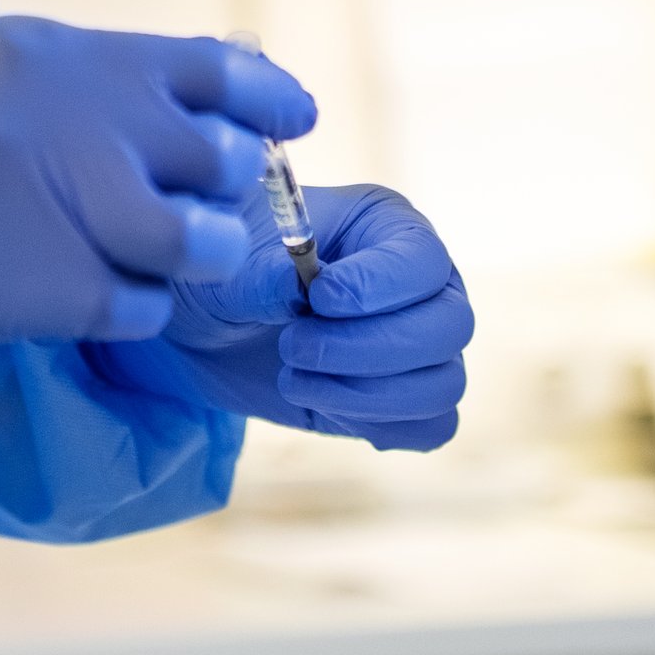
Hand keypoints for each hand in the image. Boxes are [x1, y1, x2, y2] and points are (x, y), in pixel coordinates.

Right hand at [0, 19, 303, 344]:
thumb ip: (64, 84)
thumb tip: (149, 114)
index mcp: (62, 52)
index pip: (212, 70)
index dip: (265, 103)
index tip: (289, 125)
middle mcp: (81, 114)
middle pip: (220, 158)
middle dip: (226, 192)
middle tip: (203, 215)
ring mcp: (64, 198)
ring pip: (196, 240)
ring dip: (192, 259)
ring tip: (160, 266)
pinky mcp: (36, 283)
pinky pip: (136, 309)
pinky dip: (133, 314)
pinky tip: (94, 305)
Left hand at [102, 181, 471, 450]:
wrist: (206, 328)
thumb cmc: (226, 272)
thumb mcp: (230, 262)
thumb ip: (265, 272)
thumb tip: (300, 290)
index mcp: (389, 227)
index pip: (422, 260)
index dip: (376, 289)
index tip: (317, 300)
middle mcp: (421, 285)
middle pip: (448, 327)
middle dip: (366, 349)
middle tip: (292, 346)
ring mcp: (420, 344)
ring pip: (442, 384)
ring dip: (364, 394)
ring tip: (295, 376)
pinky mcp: (404, 399)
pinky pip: (432, 426)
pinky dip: (381, 425)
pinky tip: (325, 403)